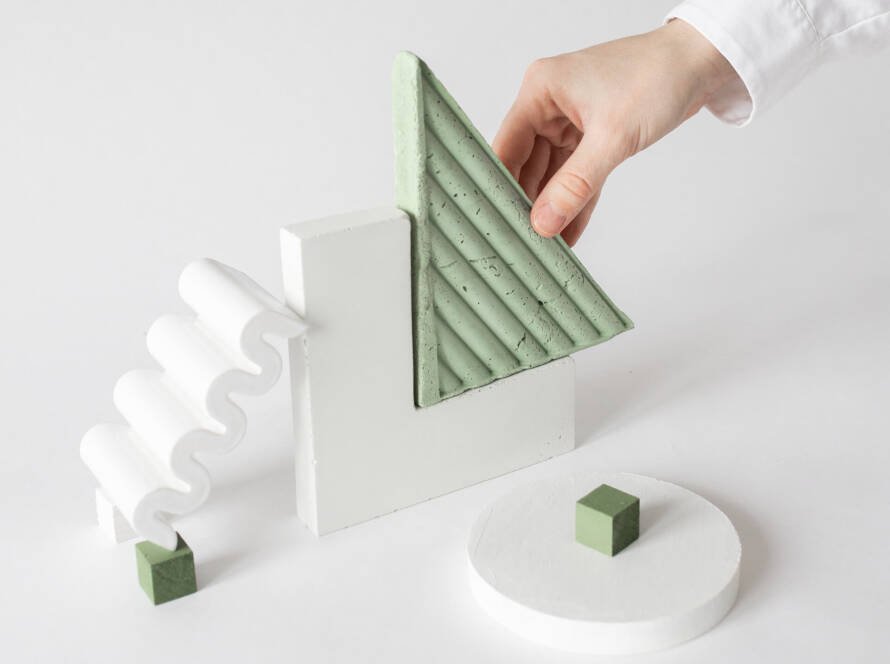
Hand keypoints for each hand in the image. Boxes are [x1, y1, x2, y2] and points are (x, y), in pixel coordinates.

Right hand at [493, 19, 737, 244]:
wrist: (702, 63)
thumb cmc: (658, 77)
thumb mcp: (613, 136)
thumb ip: (576, 184)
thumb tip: (544, 220)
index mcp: (541, 90)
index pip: (506, 146)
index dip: (501, 185)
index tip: (501, 221)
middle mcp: (550, 104)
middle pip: (526, 164)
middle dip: (529, 203)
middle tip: (526, 241)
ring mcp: (570, 121)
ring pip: (552, 174)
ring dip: (553, 207)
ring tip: (547, 244)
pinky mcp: (592, 136)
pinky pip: (577, 176)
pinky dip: (575, 201)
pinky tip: (569, 232)